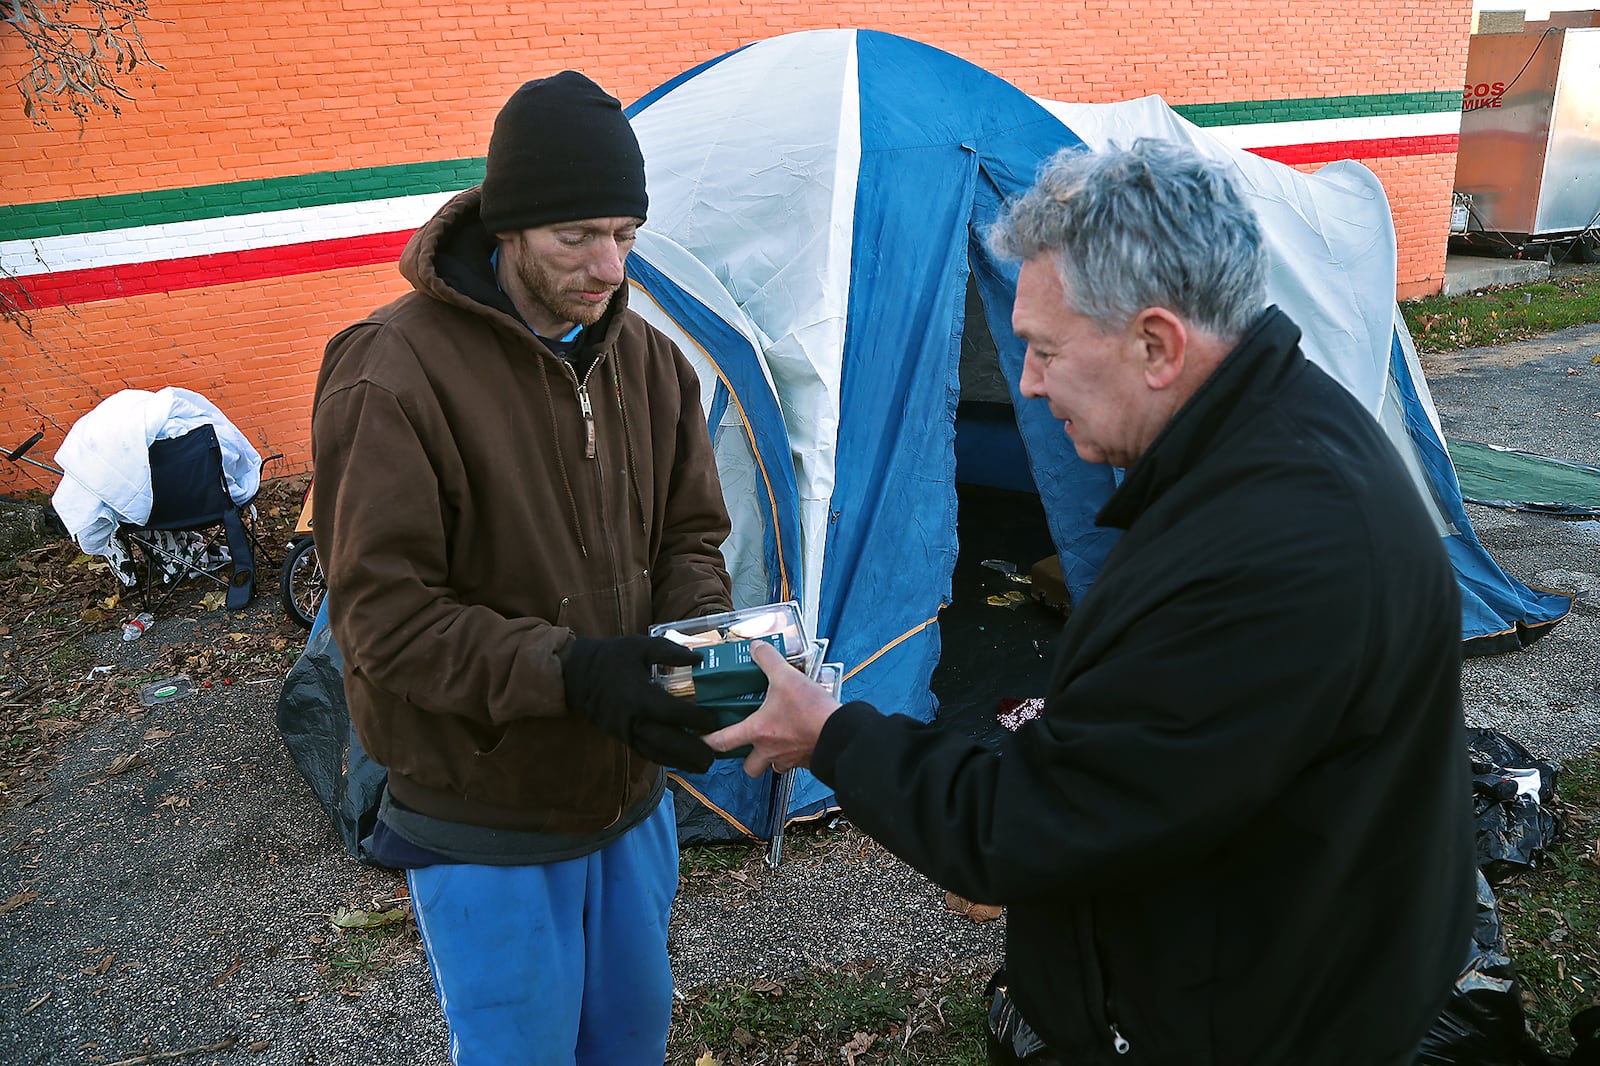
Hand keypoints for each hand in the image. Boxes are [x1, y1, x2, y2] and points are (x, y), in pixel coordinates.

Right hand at [559, 635, 720, 771]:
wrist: (577, 675)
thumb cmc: (612, 658)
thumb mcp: (640, 646)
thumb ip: (670, 652)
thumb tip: (700, 658)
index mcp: (639, 695)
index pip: (672, 712)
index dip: (695, 719)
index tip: (715, 721)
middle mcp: (633, 719)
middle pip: (667, 742)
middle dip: (692, 752)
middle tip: (714, 758)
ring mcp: (627, 732)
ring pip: (657, 753)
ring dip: (681, 762)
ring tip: (704, 767)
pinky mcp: (623, 738)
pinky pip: (647, 753)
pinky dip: (666, 760)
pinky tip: (682, 763)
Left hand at [703, 639, 840, 776]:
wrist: (840, 734)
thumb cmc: (810, 712)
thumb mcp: (786, 677)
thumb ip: (768, 660)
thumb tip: (756, 647)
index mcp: (758, 732)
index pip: (723, 742)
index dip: (709, 741)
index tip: (702, 740)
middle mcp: (770, 750)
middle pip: (750, 767)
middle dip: (747, 759)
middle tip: (750, 744)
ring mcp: (790, 759)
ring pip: (774, 767)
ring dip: (772, 758)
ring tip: (777, 740)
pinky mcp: (808, 761)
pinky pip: (796, 763)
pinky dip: (795, 753)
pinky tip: (800, 737)